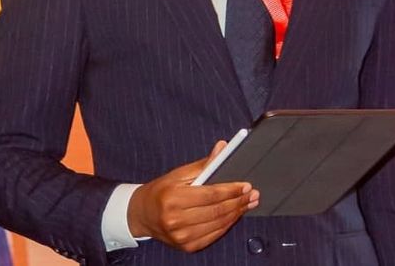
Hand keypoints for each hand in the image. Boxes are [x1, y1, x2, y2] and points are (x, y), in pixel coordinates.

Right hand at [127, 140, 259, 252]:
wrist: (142, 214)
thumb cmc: (162, 190)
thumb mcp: (179, 173)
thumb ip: (204, 164)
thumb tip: (223, 148)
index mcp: (173, 198)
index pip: (210, 195)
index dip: (230, 190)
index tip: (245, 185)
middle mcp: (176, 220)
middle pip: (216, 211)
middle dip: (238, 202)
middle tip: (252, 194)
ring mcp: (181, 236)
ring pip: (218, 225)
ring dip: (236, 214)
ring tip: (248, 203)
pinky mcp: (186, 246)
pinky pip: (213, 235)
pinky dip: (227, 225)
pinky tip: (234, 215)